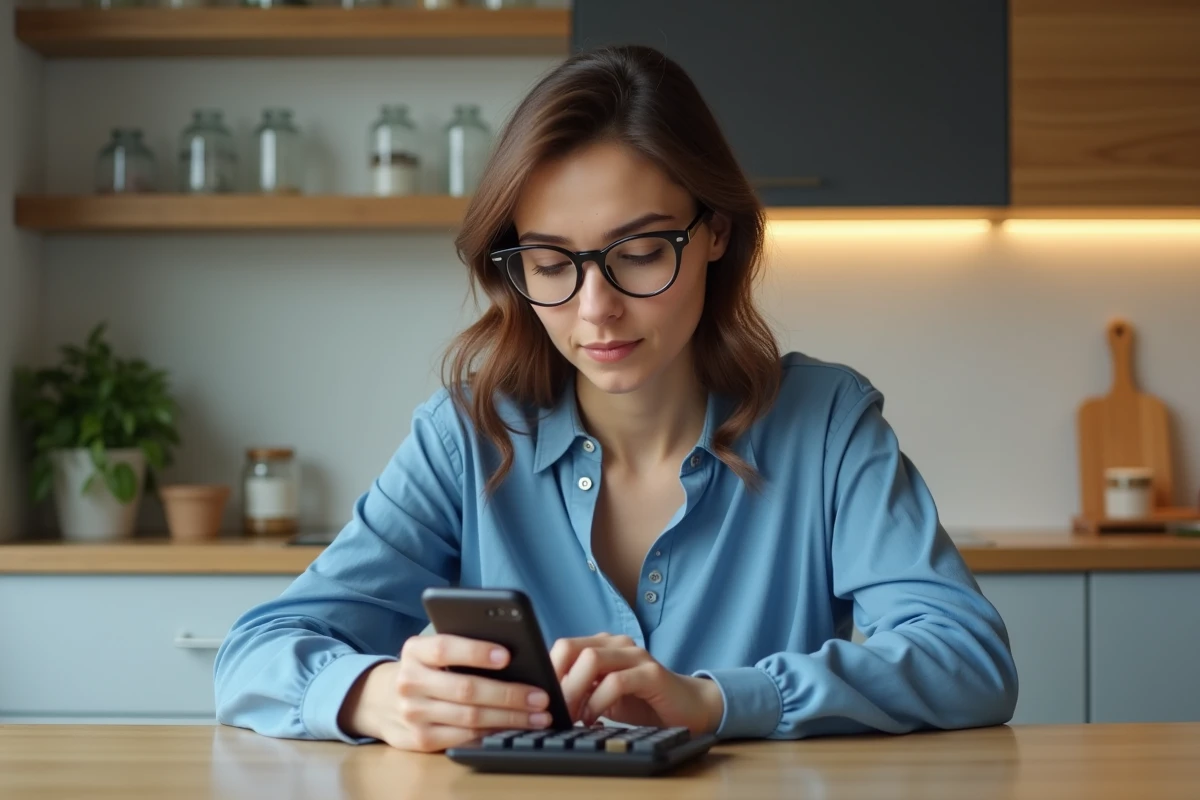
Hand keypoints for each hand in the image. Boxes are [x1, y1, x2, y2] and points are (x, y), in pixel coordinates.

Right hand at [337, 634, 552, 751]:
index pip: (445, 648)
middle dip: (509, 695)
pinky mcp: (420, 740)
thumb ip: (461, 647)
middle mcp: (409, 682)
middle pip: (465, 690)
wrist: (379, 700)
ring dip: (509, 719)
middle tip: (540, 696)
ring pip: (470, 719)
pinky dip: (492, 734)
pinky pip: (464, 739)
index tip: (507, 654)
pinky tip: (514, 730)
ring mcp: (413, 714)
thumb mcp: (431, 651)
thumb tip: (513, 653)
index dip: (476, 651)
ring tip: (537, 716)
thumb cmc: (424, 668)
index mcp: (414, 651)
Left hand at [550, 633, 723, 733]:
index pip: (563, 647)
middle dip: (557, 681)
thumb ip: (580, 689)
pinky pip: (616, 682)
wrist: (688, 707)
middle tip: (553, 710)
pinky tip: (593, 720)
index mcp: (602, 645)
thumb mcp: (603, 695)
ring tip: (572, 716)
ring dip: (574, 691)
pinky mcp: (651, 673)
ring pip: (591, 660)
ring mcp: (635, 655)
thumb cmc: (642, 702)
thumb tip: (546, 700)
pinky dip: (598, 703)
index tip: (540, 699)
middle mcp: (617, 644)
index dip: (547, 672)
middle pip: (571, 648)